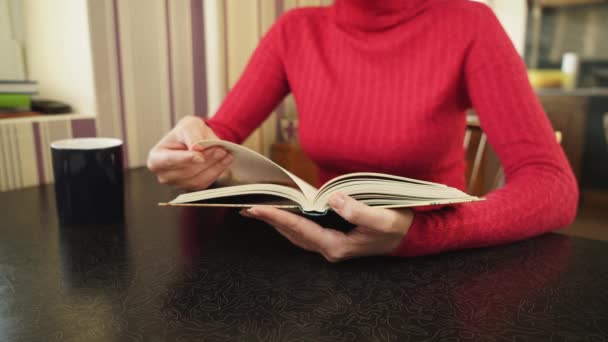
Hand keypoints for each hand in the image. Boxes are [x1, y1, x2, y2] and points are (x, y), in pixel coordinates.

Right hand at [147, 116, 232, 189]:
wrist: (197, 140)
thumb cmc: (188, 132)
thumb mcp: (189, 125)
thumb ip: (192, 135)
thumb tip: (197, 147)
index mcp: (156, 158)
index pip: (170, 161)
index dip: (185, 159)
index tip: (200, 157)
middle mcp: (164, 175)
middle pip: (186, 171)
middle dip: (206, 160)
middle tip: (221, 149)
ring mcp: (177, 184)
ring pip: (198, 179)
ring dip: (214, 166)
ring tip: (225, 153)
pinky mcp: (191, 188)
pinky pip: (205, 183)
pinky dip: (217, 171)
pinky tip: (225, 161)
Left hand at [241, 193, 413, 261]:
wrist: (411, 237)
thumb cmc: (398, 226)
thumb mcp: (382, 218)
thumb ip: (357, 211)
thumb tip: (331, 199)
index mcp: (337, 245)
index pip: (300, 229)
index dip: (278, 217)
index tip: (258, 208)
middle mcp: (330, 248)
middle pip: (292, 233)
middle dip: (270, 220)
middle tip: (247, 207)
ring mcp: (331, 245)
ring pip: (297, 233)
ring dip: (278, 221)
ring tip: (258, 210)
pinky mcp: (334, 238)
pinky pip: (305, 230)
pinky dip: (291, 221)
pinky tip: (284, 212)